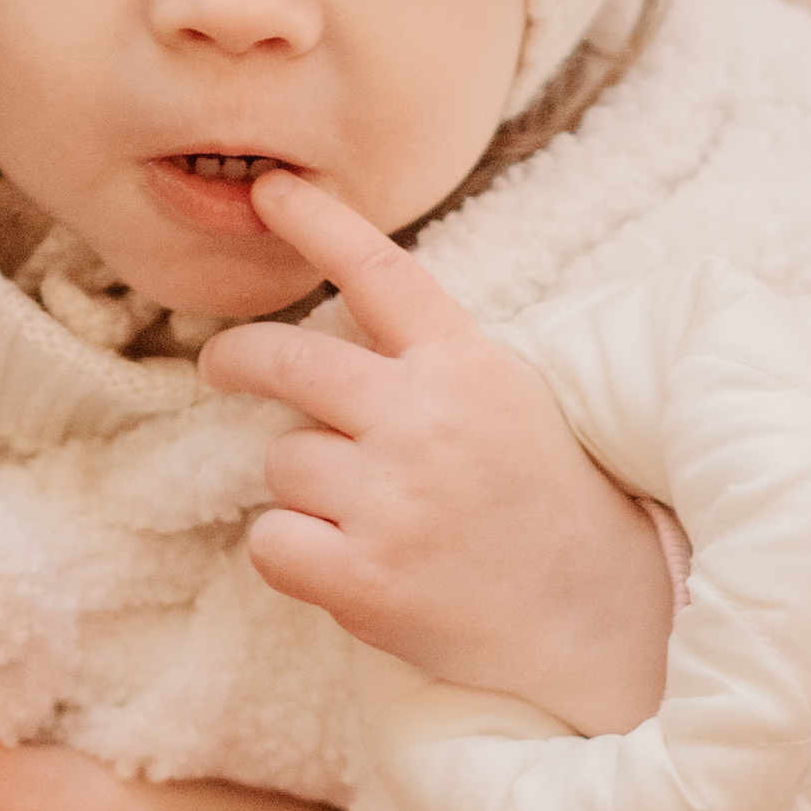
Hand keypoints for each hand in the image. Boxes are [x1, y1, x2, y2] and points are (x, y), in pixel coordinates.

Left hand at [199, 172, 674, 736]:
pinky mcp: (363, 578)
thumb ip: (427, 363)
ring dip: (306, 488)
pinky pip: (270, 541)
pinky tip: (349, 564)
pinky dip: (292, 554)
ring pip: (281, 462)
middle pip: (286, 360)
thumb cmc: (541, 503)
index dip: (318, 221)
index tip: (269, 188)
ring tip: (374, 518)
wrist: (591, 621)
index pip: (380, 271)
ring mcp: (392, 500)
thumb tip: (324, 334)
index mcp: (465, 366)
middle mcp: (424, 421)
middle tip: (220, 363)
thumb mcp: (507, 399)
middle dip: (238, 357)